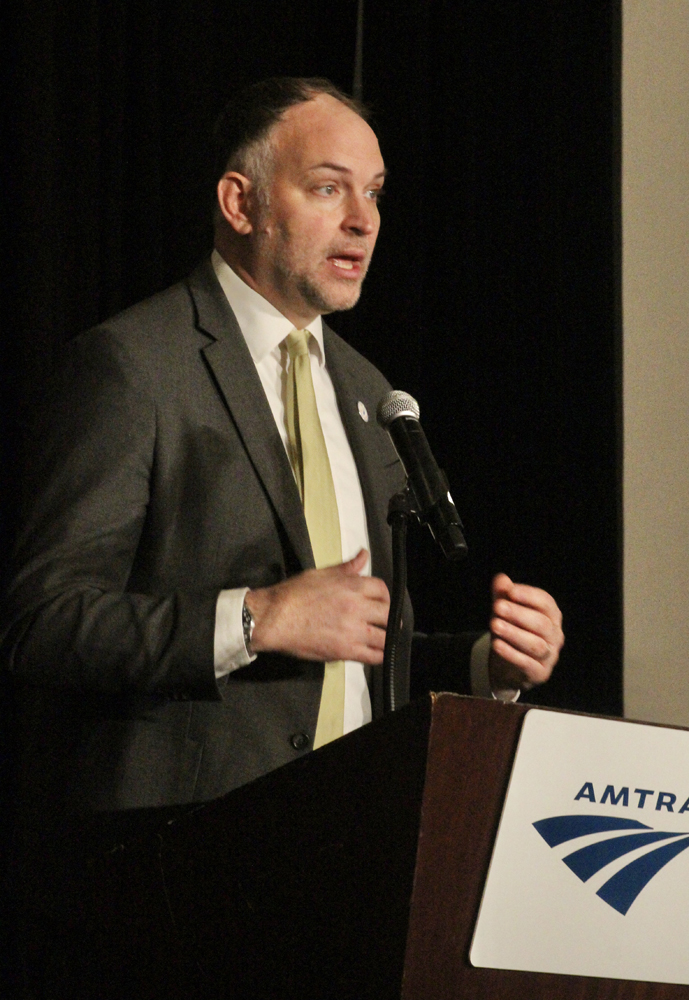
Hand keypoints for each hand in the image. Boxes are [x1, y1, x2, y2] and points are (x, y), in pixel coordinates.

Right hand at [244, 549, 389, 664]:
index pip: (382, 589)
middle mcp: (357, 607)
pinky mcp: (345, 650)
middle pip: (388, 614)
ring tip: (381, 639)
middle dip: (388, 618)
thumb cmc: (293, 594)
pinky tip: (374, 653)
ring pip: (385, 637)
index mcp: (352, 585)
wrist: (273, 617)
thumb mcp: (321, 574)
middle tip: (384, 622)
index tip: (380, 603)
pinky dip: (378, 655)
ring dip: (386, 638)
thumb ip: (346, 568)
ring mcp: (353, 630)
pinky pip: (373, 656)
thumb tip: (363, 555)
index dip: (384, 597)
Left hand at [488, 573, 562, 692]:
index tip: (509, 591)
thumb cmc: (512, 631)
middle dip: (518, 614)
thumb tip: (501, 579)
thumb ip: (503, 595)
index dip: (528, 596)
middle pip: (542, 623)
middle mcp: (555, 635)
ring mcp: (550, 656)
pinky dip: (512, 654)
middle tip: (497, 607)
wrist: (510, 666)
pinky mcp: (540, 673)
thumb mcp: (505, 612)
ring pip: (537, 645)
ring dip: (514, 634)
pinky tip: (497, 644)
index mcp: (552, 616)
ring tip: (494, 625)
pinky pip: (528, 664)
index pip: (546, 603)